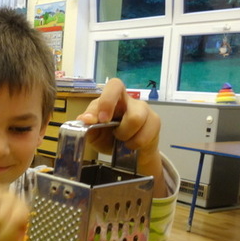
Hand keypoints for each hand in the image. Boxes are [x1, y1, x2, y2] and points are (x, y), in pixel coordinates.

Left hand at [77, 78, 165, 195]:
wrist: (130, 154)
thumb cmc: (110, 139)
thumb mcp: (95, 135)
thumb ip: (88, 127)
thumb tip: (84, 119)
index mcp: (113, 99)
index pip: (113, 86)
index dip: (107, 100)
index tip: (101, 120)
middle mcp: (129, 100)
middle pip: (128, 97)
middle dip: (114, 113)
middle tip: (114, 133)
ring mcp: (144, 109)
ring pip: (135, 118)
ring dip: (125, 135)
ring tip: (122, 140)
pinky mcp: (155, 121)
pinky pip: (144, 135)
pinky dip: (134, 144)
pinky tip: (132, 145)